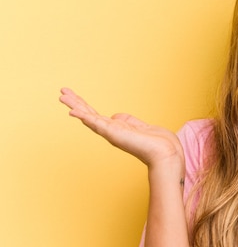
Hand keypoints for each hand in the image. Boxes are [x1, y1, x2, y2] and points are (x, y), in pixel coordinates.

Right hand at [59, 88, 183, 167]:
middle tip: (61, 92)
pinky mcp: (115, 134)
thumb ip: (128, 121)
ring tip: (62, 96)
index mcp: (117, 129)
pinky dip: (84, 117)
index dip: (85, 106)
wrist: (167, 154)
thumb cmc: (159, 144)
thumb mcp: (141, 127)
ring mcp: (112, 133)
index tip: (73, 95)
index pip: (97, 115)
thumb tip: (116, 116)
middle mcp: (112, 132)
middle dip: (75, 103)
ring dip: (75, 106)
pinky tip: (73, 111)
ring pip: (89, 117)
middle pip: (89, 114)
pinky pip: (96, 124)